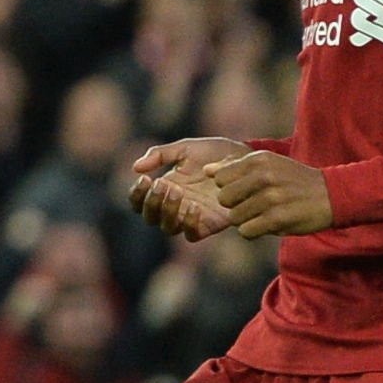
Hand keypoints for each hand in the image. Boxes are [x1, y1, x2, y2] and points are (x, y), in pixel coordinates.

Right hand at [128, 137, 247, 240]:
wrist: (247, 160)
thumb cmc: (216, 152)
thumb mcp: (186, 148)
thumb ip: (160, 154)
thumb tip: (135, 168)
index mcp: (166, 187)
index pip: (140, 200)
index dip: (136, 194)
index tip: (144, 178)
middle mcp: (175, 205)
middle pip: (150, 217)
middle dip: (151, 202)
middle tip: (161, 184)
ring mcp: (191, 217)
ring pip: (167, 228)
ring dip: (167, 211)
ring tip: (178, 191)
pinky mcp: (209, 225)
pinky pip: (191, 234)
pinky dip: (188, 223)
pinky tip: (194, 205)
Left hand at [204, 149, 332, 238]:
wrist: (330, 194)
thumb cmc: (293, 180)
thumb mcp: (267, 164)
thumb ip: (234, 166)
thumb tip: (206, 171)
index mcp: (258, 160)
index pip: (219, 178)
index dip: (228, 187)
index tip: (244, 190)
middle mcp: (263, 176)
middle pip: (223, 199)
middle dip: (234, 205)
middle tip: (252, 205)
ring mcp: (271, 197)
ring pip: (234, 217)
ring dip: (246, 220)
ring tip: (263, 214)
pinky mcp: (277, 218)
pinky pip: (246, 231)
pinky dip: (254, 232)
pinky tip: (268, 224)